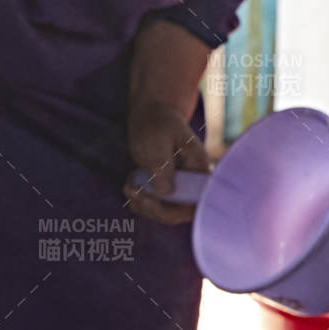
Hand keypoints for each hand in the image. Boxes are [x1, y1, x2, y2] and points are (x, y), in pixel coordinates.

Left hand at [125, 99, 210, 224]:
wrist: (151, 116)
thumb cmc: (158, 123)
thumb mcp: (159, 141)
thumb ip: (163, 167)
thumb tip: (165, 194)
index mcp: (199, 170)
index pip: (198, 200)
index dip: (179, 208)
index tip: (154, 198)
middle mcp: (193, 182)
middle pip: (181, 212)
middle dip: (155, 209)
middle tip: (133, 192)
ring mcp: (179, 187)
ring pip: (166, 213)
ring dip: (144, 207)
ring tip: (128, 188)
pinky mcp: (166, 188)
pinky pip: (156, 207)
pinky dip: (140, 203)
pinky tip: (130, 186)